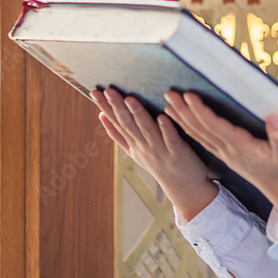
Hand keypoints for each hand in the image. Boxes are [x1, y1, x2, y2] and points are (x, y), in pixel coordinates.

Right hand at [91, 88, 217, 219]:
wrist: (183, 186)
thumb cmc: (159, 162)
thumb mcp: (134, 150)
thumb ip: (118, 134)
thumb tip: (101, 115)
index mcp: (133, 144)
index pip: (117, 122)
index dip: (105, 107)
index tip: (95, 92)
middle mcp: (143, 146)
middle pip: (129, 124)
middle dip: (118, 107)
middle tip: (108, 91)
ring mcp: (160, 150)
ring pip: (147, 131)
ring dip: (139, 115)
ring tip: (130, 99)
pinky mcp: (178, 153)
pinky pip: (171, 140)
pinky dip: (166, 129)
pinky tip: (162, 117)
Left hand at [165, 90, 277, 220]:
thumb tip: (275, 117)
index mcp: (240, 147)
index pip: (214, 126)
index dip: (200, 111)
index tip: (188, 95)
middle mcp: (229, 151)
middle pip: (200, 129)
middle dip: (183, 111)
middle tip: (168, 93)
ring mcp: (226, 155)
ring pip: (199, 135)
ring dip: (182, 120)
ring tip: (168, 105)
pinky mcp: (228, 157)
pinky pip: (204, 142)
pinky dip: (191, 131)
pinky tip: (184, 124)